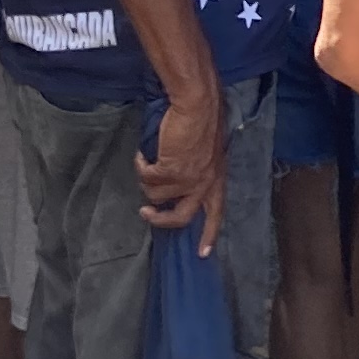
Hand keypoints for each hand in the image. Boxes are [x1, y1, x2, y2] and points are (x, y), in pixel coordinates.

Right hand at [139, 88, 224, 252]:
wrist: (197, 105)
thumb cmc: (203, 121)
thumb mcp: (208, 152)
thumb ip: (199, 170)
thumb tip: (179, 183)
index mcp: (217, 179)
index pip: (216, 214)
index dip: (208, 235)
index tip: (202, 254)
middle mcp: (204, 184)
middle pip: (182, 217)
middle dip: (161, 220)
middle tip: (146, 213)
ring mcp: (187, 179)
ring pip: (157, 195)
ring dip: (147, 181)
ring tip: (147, 163)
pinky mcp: (170, 170)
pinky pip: (146, 178)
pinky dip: (141, 166)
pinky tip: (143, 155)